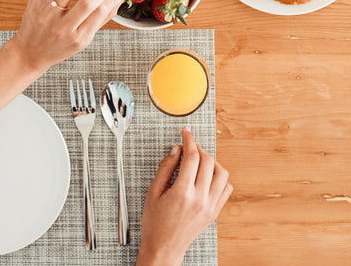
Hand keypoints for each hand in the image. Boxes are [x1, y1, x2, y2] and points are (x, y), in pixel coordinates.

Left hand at [11, 0, 124, 72]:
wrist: (30, 54)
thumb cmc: (60, 47)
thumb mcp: (82, 41)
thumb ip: (100, 21)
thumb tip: (119, 0)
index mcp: (78, 37)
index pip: (99, 14)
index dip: (112, 0)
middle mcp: (62, 26)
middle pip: (87, 3)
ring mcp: (47, 14)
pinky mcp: (34, 4)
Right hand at [136, 127, 232, 265]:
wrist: (164, 248)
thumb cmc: (155, 222)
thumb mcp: (153, 191)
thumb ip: (165, 168)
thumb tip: (177, 150)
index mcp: (182, 192)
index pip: (192, 157)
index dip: (189, 139)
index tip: (186, 132)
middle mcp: (200, 199)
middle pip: (208, 161)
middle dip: (198, 148)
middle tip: (189, 145)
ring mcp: (210, 206)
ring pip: (222, 174)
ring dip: (212, 161)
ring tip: (200, 160)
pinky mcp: (214, 212)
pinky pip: (226, 189)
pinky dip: (219, 177)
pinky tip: (208, 175)